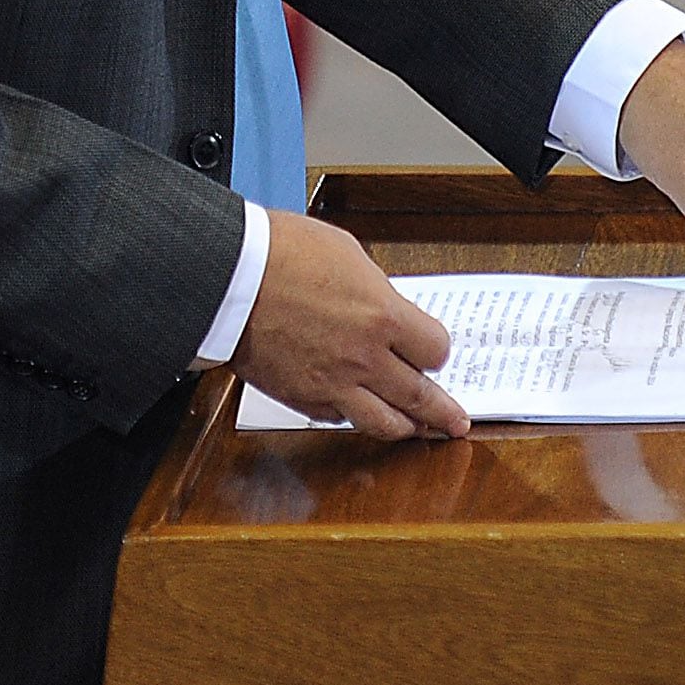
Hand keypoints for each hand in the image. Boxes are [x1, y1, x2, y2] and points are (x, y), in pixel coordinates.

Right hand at [231, 210, 468, 439]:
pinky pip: (338, 419)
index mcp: (383, 317)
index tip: (432, 351)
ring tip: (416, 430)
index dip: (435, 351)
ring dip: (404, 427)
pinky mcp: (302, 397)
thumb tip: (385, 310)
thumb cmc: (280, 254)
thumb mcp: (347, 255)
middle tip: (455, 422)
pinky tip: (358, 413)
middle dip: (442, 412)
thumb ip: (375, 292)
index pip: (435, 350)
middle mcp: (365, 358)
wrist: (229, 279)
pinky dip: (352, 417)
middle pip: (420, 396)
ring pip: (383, 422)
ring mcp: (333, 383)